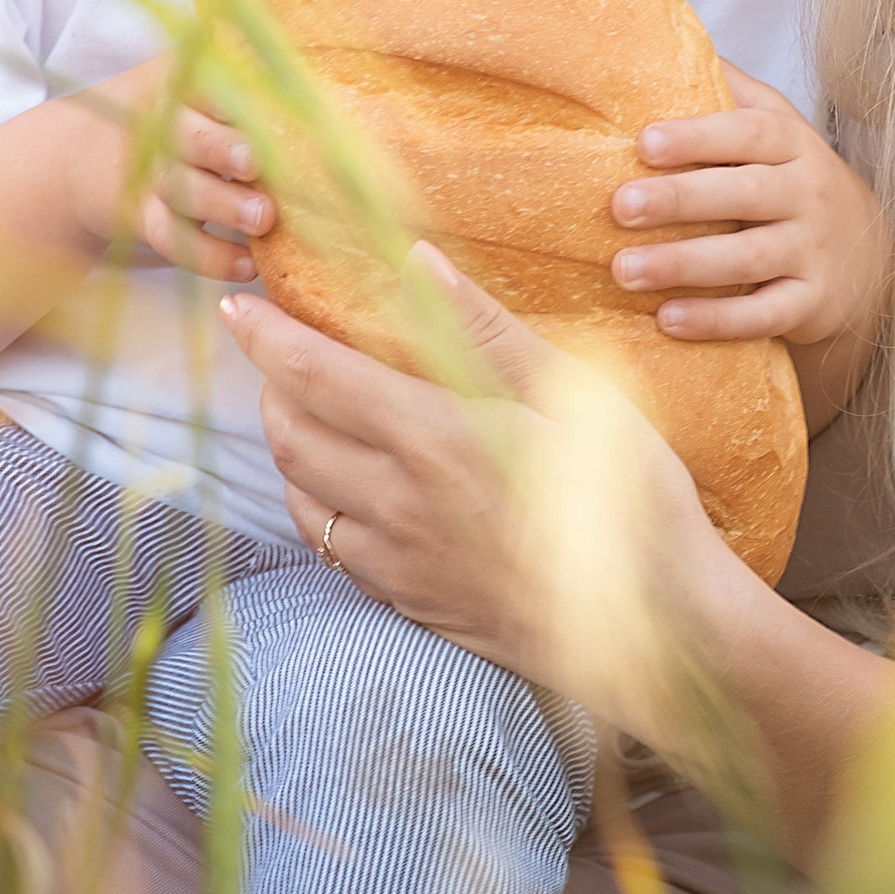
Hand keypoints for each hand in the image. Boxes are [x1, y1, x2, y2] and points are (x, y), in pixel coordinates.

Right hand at [73, 58, 278, 285]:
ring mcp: (151, 176)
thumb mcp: (195, 82)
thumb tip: (328, 60)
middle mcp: (162, 128)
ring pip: (180, 191)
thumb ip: (249, 75)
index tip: (270, 102)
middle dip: (221, 149)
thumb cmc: (176, 115)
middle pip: (187, 137)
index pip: (205, 84)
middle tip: (256, 163)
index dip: (234, 94)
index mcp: (181, 86)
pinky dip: (211, 257)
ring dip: (223, 206)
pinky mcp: (145, 219)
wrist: (85, 155)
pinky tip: (249, 264)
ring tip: (264, 218)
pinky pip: (173, 240)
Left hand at [219, 247, 732, 723]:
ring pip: (300, 495)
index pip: (314, 377)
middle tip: (290, 354)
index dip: (266, 337)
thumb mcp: (577, 397)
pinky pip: (333, 548)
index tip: (237, 306)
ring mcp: (399, 563)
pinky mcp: (410, 602)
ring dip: (292, 447)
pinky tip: (355, 486)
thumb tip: (417, 262)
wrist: (657, 631)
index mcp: (436, 439)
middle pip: (288, 436)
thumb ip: (484, 329)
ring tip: (317, 412)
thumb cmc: (633, 502)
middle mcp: (399, 505)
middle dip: (272, 386)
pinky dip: (322, 504)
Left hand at [610, 69, 889, 354]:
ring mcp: (813, 252)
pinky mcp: (811, 304)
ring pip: (748, 257)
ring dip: (684, 265)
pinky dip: (717, 320)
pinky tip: (667, 320)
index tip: (644, 141)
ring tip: (624, 269)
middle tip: (620, 206)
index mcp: (792, 145)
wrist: (868, 255)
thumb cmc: (794, 180)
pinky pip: (763, 315)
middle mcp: (808, 195)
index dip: (699, 136)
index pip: (748, 133)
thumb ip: (730, 89)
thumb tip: (662, 33)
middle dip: (680, 199)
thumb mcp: (776, 127)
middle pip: (744, 193)